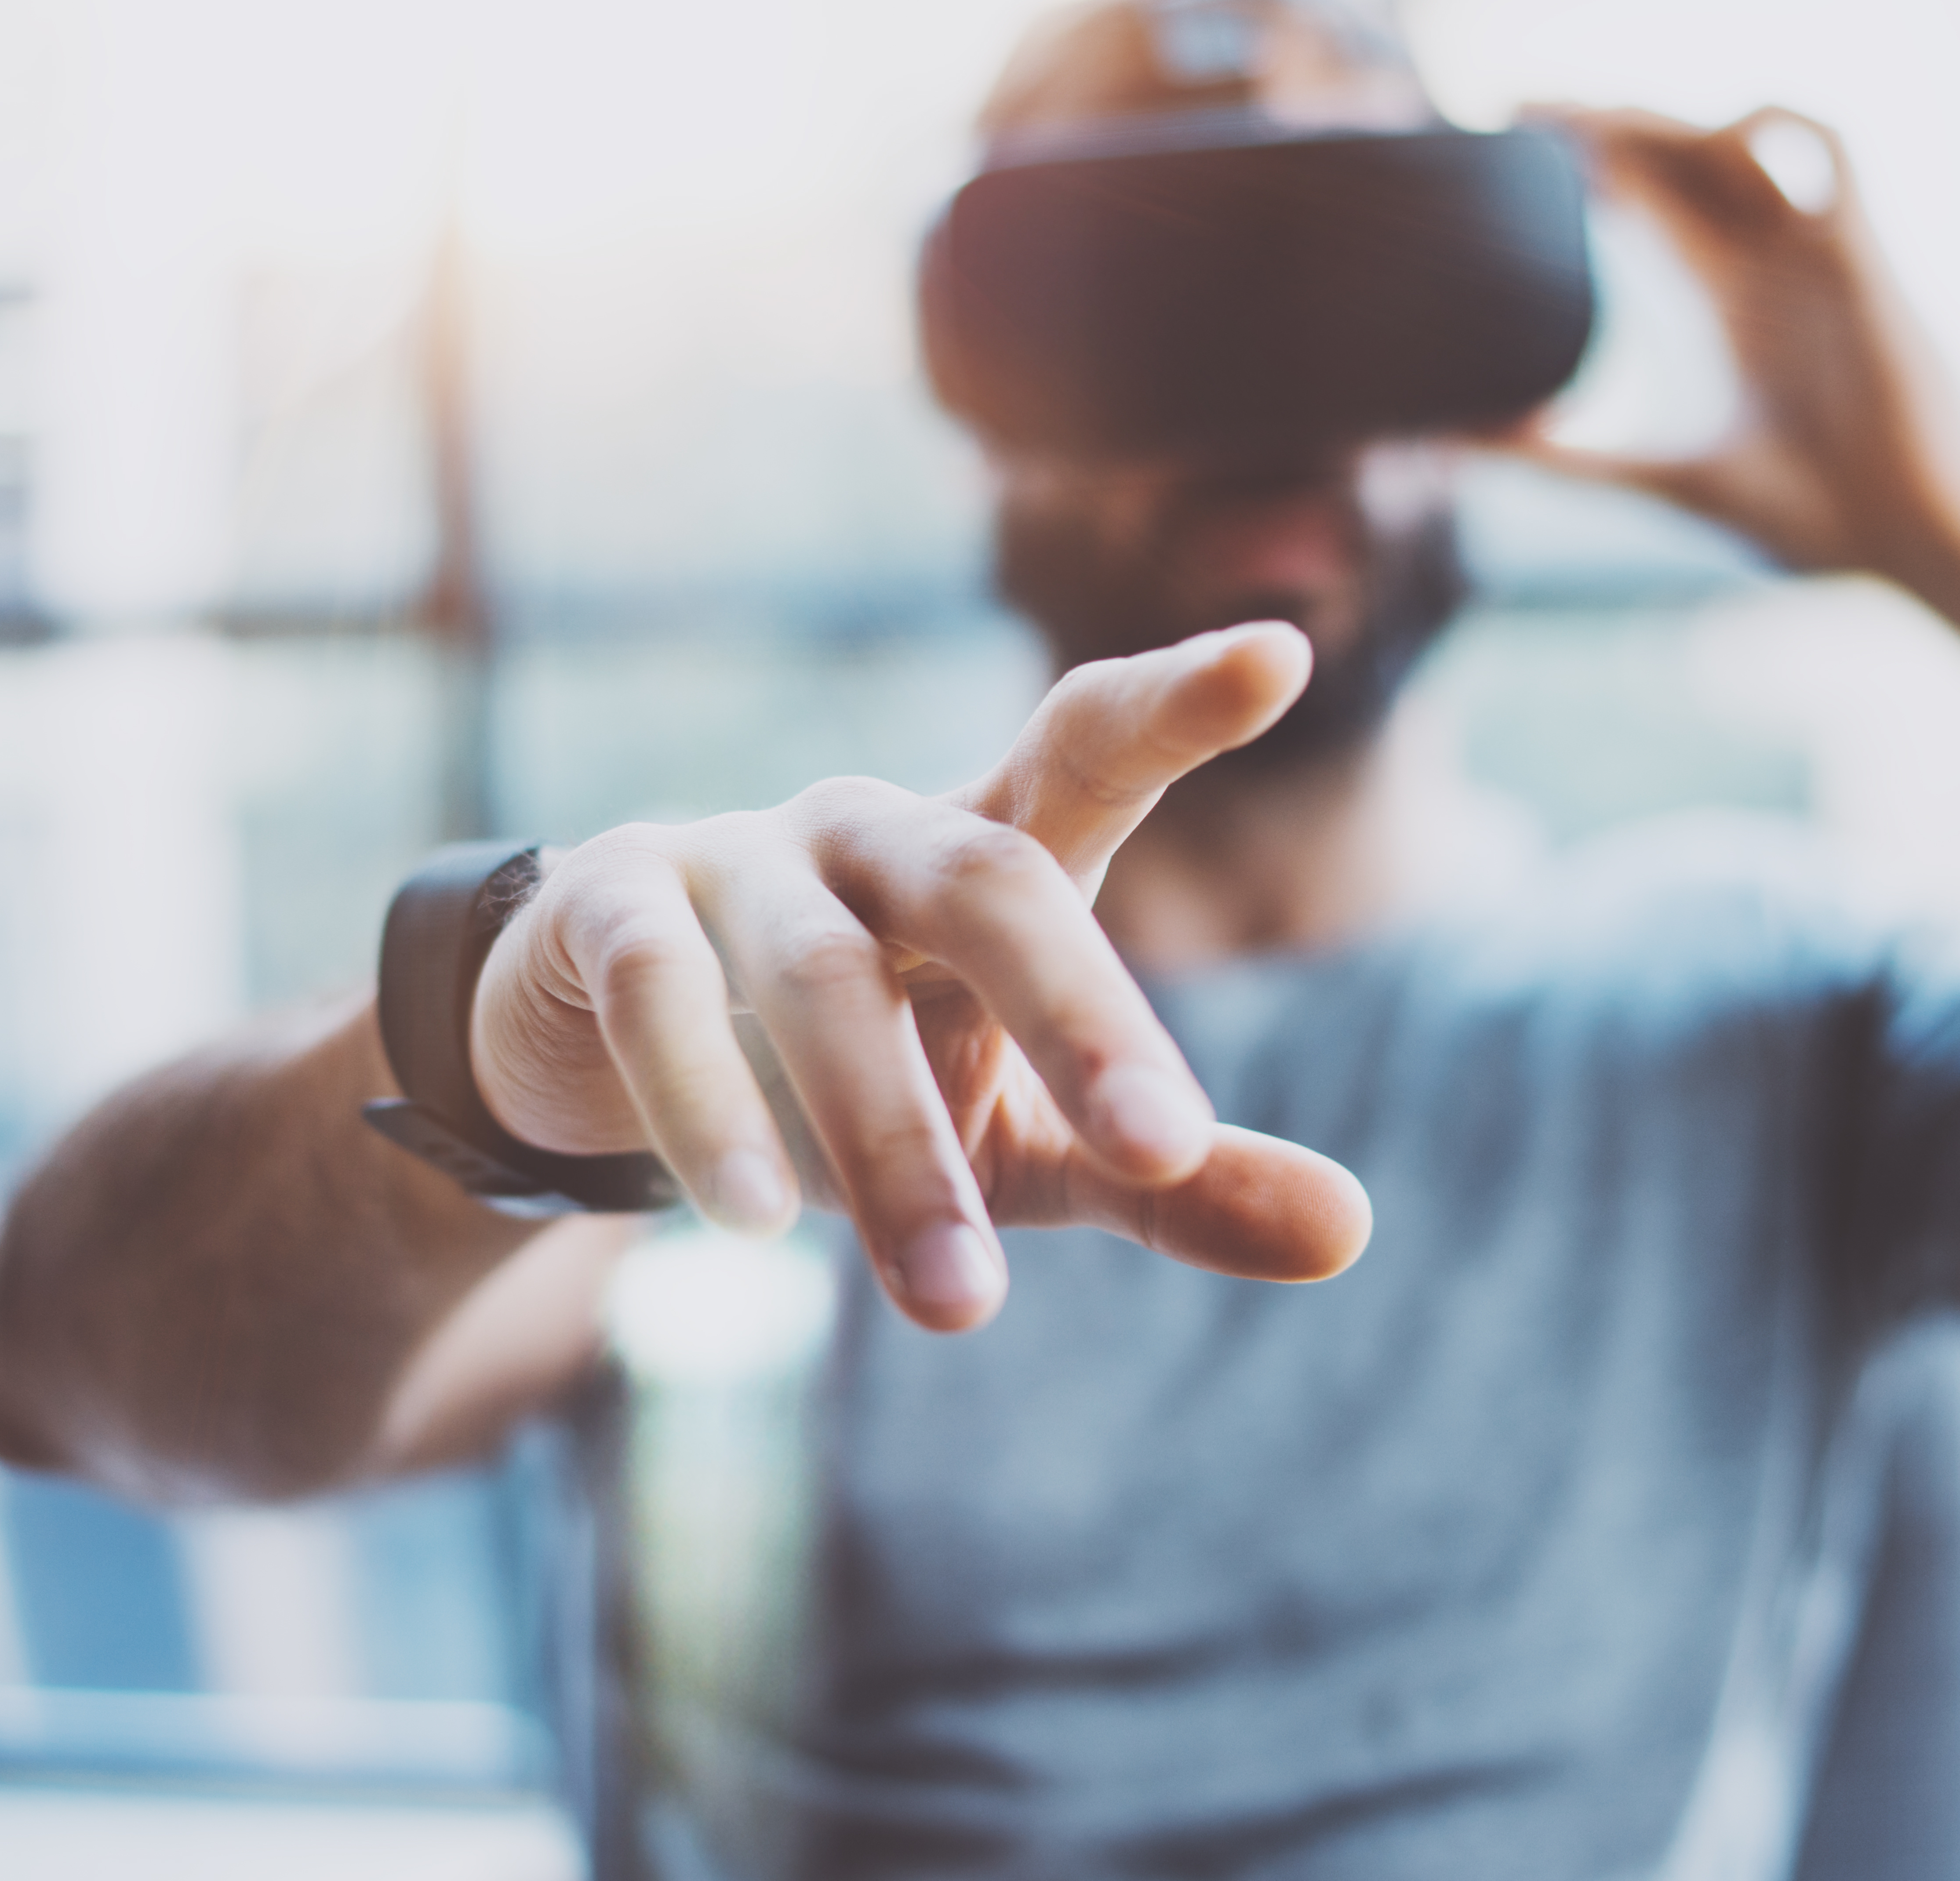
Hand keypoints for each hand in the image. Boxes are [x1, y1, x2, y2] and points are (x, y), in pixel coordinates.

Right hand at [464, 622, 1372, 1332]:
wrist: (605, 1048)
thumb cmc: (870, 1075)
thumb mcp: (1024, 1140)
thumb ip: (1169, 1180)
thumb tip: (1354, 1235)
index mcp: (990, 849)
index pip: (1092, 748)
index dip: (1175, 701)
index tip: (1283, 656)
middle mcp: (873, 829)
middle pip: (991, 882)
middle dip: (1081, 1011)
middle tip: (1165, 1145)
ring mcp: (734, 856)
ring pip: (826, 977)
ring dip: (892, 1143)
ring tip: (955, 1303)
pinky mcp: (606, 909)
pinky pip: (658, 993)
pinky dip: (706, 1103)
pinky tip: (758, 1222)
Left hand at [1508, 106, 1959, 587]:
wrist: (1897, 538)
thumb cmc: (1795, 511)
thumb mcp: (1653, 474)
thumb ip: (1558, 460)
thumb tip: (1452, 450)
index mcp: (1711, 301)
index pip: (1636, 200)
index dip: (1577, 161)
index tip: (1501, 143)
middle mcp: (1755, 262)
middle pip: (1673, 158)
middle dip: (1600, 124)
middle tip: (1516, 109)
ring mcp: (1808, 252)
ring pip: (1737, 143)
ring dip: (1666, 123)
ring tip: (1585, 123)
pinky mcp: (1858, 258)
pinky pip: (1833, 153)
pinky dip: (1785, 126)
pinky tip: (1724, 132)